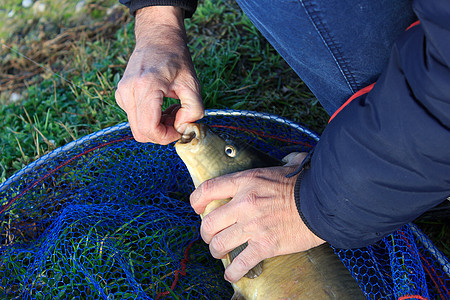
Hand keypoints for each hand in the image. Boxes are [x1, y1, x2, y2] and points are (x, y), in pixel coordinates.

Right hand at [115, 6, 203, 144]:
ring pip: (137, 128)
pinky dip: (150, 119)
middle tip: (178, 120)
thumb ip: (194, 109)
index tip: (180, 130)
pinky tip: (162, 106)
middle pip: (141, 133)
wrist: (157, 38)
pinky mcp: (121, 95)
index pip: (149, 128)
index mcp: (146, 87)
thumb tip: (182, 127)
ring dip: (157, 127)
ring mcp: (122, 94)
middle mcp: (129, 91)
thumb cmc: (175, 58)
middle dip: (162, 134)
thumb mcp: (192, 83)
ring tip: (172, 110)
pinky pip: (135, 118)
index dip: (166, 137)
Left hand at [190, 152, 324, 282]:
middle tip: (211, 236)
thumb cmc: (306, 184)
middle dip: (205, 233)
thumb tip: (289, 159)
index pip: (208, 189)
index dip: (196, 201)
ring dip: (216, 251)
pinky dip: (233, 272)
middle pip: (208, 222)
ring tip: (221, 253)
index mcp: (246, 181)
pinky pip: (240, 263)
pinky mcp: (265, 245)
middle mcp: (244, 203)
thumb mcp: (287, 166)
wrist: (324, 203)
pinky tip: (232, 274)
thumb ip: (281, 162)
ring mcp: (253, 226)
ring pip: (219, 244)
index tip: (196, 208)